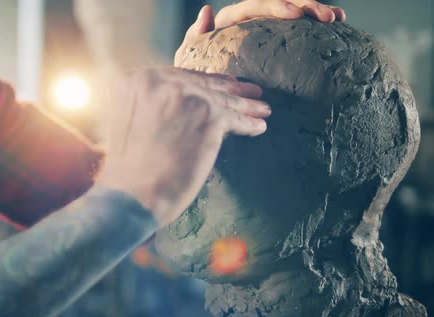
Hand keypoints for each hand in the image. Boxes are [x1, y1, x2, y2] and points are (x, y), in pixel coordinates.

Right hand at [97, 68, 270, 225]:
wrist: (131, 194)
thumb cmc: (126, 172)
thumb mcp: (127, 123)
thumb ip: (149, 107)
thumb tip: (179, 107)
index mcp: (135, 81)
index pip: (176, 77)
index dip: (201, 81)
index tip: (220, 82)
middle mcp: (159, 80)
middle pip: (201, 84)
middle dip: (227, 88)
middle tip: (247, 91)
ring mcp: (186, 96)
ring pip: (222, 99)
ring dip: (245, 105)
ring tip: (261, 108)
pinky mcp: (208, 116)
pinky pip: (235, 118)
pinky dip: (248, 123)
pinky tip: (258, 126)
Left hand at [175, 0, 345, 65]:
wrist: (206, 95)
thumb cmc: (195, 80)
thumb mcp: (190, 61)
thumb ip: (194, 39)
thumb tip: (206, 10)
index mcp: (229, 22)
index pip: (254, 6)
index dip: (275, 7)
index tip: (296, 15)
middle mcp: (249, 20)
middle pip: (280, 3)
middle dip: (305, 5)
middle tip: (326, 17)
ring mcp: (264, 30)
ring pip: (293, 11)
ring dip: (316, 10)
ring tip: (336, 17)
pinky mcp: (278, 41)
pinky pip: (299, 27)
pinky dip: (316, 22)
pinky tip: (338, 22)